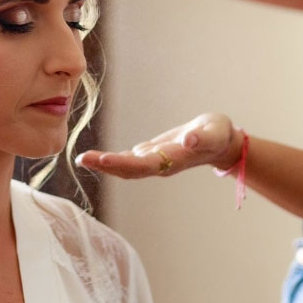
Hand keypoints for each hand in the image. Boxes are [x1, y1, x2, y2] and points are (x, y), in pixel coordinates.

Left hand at [75, 113, 241, 178]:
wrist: (221, 142)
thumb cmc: (219, 135)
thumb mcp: (214, 132)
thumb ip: (202, 138)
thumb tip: (188, 141)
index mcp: (173, 160)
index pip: (143, 165)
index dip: (123, 163)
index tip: (103, 160)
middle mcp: (161, 165)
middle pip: (129, 169)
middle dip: (105, 165)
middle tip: (82, 158)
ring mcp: (155, 162)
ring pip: (126, 166)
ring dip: (104, 164)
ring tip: (82, 158)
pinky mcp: (152, 155)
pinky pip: (128, 160)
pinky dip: (112, 159)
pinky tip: (96, 158)